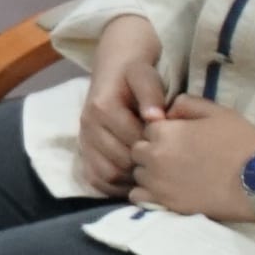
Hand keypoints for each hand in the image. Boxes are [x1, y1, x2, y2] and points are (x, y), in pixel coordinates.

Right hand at [75, 17, 170, 195]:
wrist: (114, 68)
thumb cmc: (134, 72)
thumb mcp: (145, 74)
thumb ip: (151, 93)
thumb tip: (155, 118)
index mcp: (102, 107)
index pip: (133, 141)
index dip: (155, 147)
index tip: (170, 145)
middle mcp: (88, 125)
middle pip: (120, 161)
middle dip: (144, 164)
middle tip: (163, 162)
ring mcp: (84, 140)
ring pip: (107, 174)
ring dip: (130, 178)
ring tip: (150, 172)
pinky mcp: (84, 151)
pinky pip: (95, 179)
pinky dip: (114, 186)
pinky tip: (133, 180)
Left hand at [128, 95, 254, 222]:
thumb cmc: (241, 142)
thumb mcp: (217, 112)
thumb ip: (187, 104)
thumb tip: (167, 110)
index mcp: (164, 132)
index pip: (147, 128)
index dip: (163, 131)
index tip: (179, 138)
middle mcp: (155, 157)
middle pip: (138, 151)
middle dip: (152, 151)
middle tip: (177, 156)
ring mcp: (158, 183)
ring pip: (138, 174)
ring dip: (150, 172)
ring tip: (173, 174)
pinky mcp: (166, 205)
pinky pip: (138, 197)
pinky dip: (146, 193)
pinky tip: (164, 190)